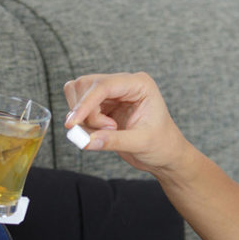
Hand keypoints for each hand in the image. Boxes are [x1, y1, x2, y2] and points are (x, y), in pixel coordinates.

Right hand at [62, 72, 190, 173]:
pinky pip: (79, 109)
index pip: (103, 85)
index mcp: (139, 84)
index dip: (85, 103)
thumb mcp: (141, 143)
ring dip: (83, 117)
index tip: (73, 123)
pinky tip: (100, 134)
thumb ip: (114, 141)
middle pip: (85, 85)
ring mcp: (111, 94)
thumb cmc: (162, 145)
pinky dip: (82, 123)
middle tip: (105, 131)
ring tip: (106, 133)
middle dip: (86, 112)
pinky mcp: (103, 106)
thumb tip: (86, 141)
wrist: (165, 155)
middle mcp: (123, 84)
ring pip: (78, 94)